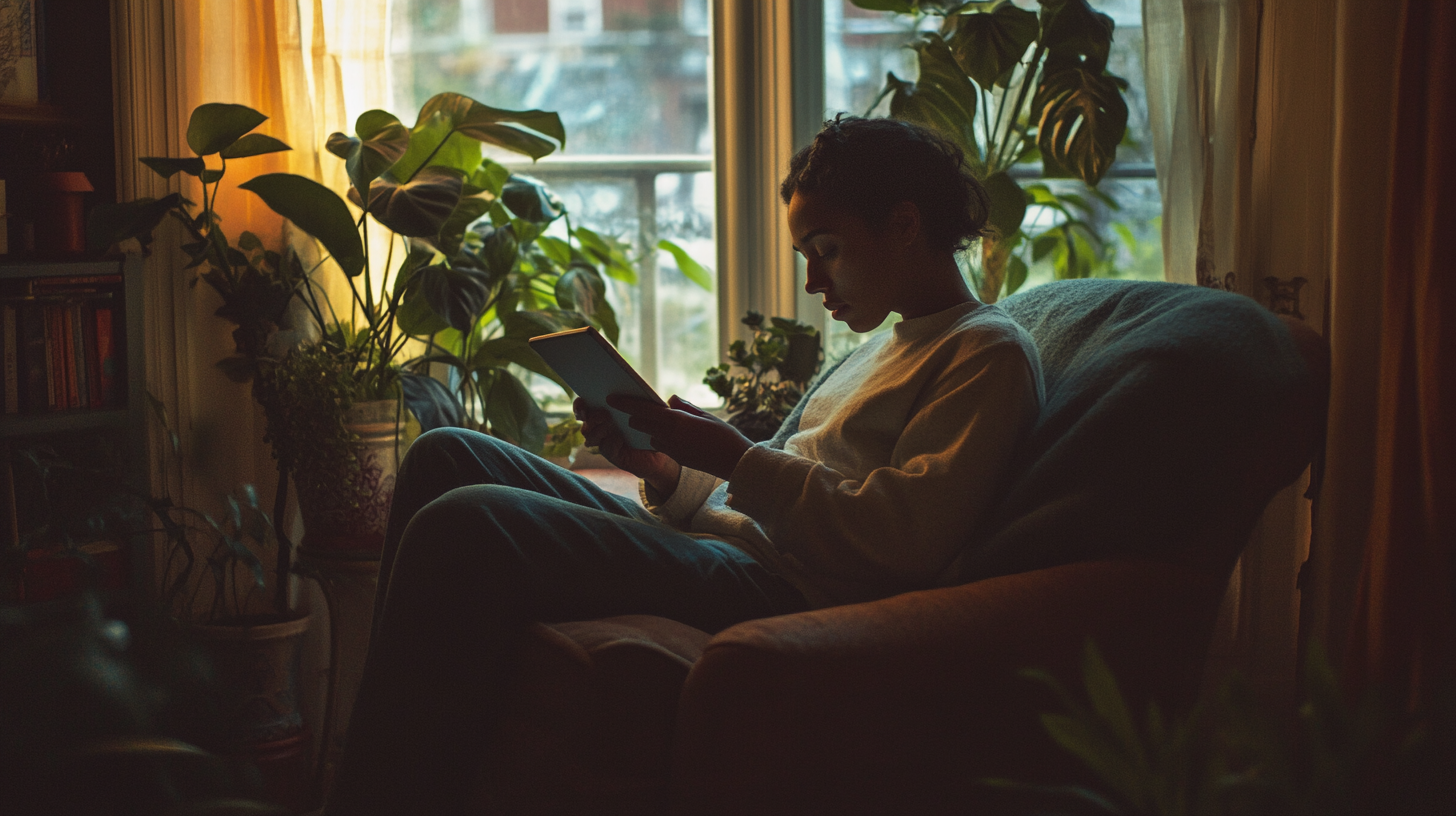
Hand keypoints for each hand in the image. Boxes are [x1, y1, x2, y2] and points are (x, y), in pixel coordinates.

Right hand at [575, 398, 680, 494]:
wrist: (662, 449)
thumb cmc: (652, 424)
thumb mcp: (646, 408)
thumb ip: (639, 398)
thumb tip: (638, 393)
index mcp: (603, 411)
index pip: (584, 406)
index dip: (579, 404)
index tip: (582, 399)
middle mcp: (600, 427)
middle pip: (585, 422)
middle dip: (589, 417)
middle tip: (603, 413)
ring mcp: (604, 442)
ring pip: (590, 436)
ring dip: (598, 430)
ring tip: (610, 424)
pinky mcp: (613, 455)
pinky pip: (605, 448)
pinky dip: (610, 442)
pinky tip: (619, 439)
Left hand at [607, 394, 753, 481]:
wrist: (735, 462)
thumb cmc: (724, 435)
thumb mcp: (705, 415)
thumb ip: (684, 407)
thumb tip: (669, 400)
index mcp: (676, 421)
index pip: (643, 410)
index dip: (626, 403)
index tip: (611, 398)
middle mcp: (670, 436)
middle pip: (640, 423)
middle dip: (634, 416)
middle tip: (628, 406)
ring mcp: (672, 449)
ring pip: (650, 435)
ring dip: (648, 428)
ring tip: (649, 418)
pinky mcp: (676, 459)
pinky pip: (660, 445)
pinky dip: (659, 437)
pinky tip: (666, 432)